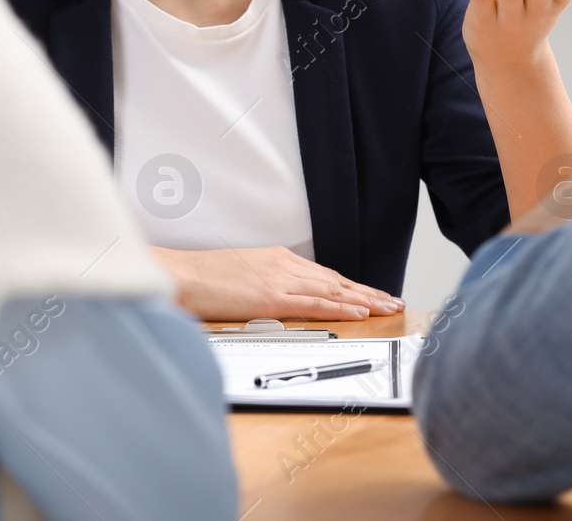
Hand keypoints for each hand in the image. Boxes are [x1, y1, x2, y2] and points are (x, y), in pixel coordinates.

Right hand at [150, 246, 403, 320]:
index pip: (323, 274)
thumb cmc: (201, 278)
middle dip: (366, 291)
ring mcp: (279, 280)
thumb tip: (277, 298)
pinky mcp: (271, 298)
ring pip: (332, 290)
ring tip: (387, 307)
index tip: (370, 293)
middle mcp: (283, 265)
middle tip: (392, 300)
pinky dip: (341, 307)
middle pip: (335, 280)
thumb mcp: (241, 274)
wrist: (179, 275)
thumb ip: (264, 282)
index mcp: (276, 259)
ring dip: (364, 299)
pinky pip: (314, 304)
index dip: (350, 285)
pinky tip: (360, 312)